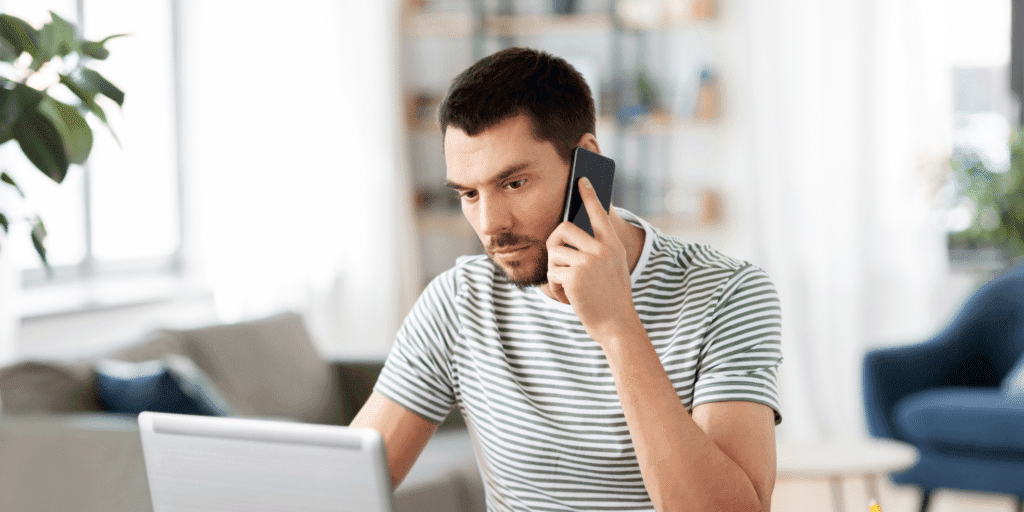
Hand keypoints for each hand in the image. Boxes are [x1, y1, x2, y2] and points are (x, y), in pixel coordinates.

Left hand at [546, 177, 641, 344]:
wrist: (617, 326)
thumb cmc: (611, 299)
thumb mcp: (613, 269)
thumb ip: (598, 251)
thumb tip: (567, 233)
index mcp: (613, 246)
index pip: (599, 214)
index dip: (589, 196)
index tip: (582, 179)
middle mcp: (603, 249)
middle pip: (563, 229)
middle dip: (554, 244)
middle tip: (558, 261)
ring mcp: (589, 262)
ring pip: (554, 254)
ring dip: (556, 273)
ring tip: (570, 288)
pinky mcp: (575, 276)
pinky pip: (552, 274)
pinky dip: (556, 289)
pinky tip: (569, 299)